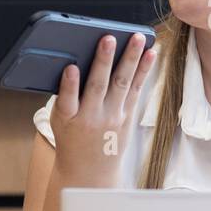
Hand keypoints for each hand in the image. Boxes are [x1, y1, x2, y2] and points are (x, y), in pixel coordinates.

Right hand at [51, 32, 156, 186]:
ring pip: (122, 84)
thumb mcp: (59, 120)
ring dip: (131, 59)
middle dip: (103, 61)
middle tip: (108, 38)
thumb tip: (75, 63)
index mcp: (67, 118)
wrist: (89, 172)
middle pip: (98, 86)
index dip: (69, 84)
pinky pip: (136, 90)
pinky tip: (150, 54)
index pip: (67, 100)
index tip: (71, 67)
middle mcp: (91, 117)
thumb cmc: (71, 138)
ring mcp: (112, 117)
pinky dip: (144, 71)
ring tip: (137, 38)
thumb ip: (66, 95)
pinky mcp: (127, 116)